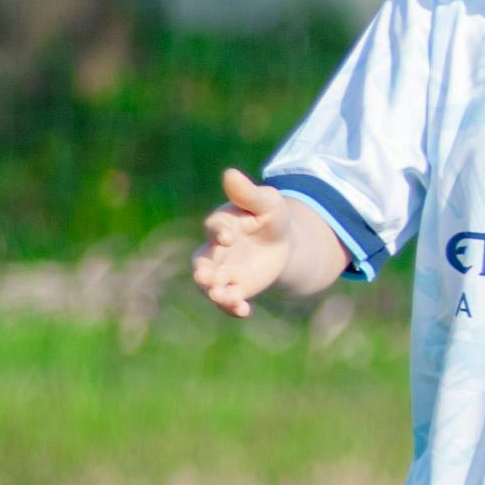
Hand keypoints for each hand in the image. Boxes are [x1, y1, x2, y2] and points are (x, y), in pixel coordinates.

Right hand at [194, 168, 297, 317]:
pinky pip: (227, 299)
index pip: (214, 227)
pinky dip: (231, 306)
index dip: (218, 232)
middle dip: (203, 270)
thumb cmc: (270, 216)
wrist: (283, 243)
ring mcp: (222, 271)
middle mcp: (215, 249)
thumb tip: (230, 173)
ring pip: (210, 284)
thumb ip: (248, 193)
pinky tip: (244, 311)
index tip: (226, 238)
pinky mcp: (234, 287)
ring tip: (222, 298)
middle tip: (205, 278)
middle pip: (202, 261)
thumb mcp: (267, 203)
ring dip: (213, 292)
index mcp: (222, 224)